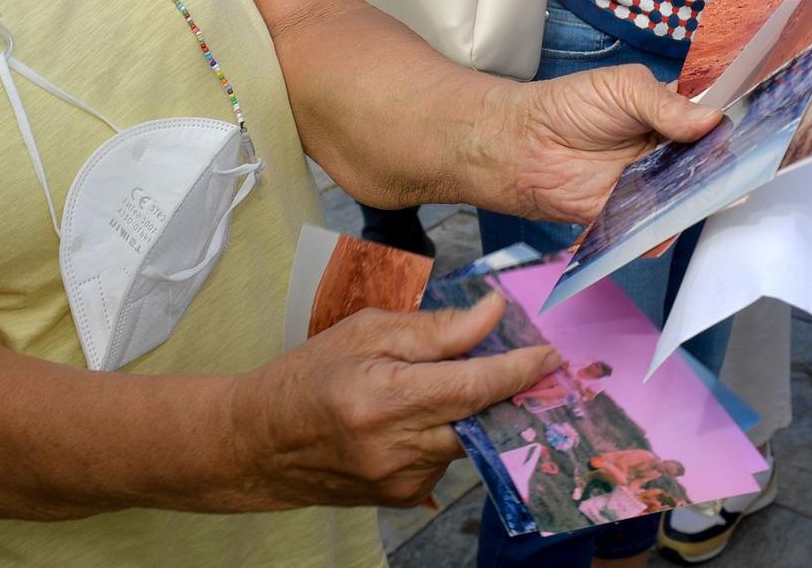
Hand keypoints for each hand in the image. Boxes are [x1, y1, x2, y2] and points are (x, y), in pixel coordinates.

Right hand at [248, 294, 558, 507]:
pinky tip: (426, 414)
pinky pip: (447, 459)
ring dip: (474, 412)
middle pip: (482, 421)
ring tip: (450, 382)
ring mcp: (401, 479)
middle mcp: (396, 447)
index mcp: (384, 397)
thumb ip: (435, 328)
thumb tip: (493, 313)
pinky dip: (448, 432)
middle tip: (530, 364)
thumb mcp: (366, 330)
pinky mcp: (402, 498)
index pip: (473, 386)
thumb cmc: (309, 373)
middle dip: (512, 392)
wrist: (261, 442)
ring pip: (468, 441)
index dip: (519, 369)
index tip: (550, 354)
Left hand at [477, 70, 724, 223]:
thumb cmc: (572, 106)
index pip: (712, 124)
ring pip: (687, 199)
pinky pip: (656, 229)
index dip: (730, 129)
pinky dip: (662, 232)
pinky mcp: (632, 216)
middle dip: (719, 170)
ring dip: (694, 201)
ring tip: (694, 194)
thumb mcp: (624, 89)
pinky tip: (664, 225)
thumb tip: (712, 119)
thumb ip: (667, 105)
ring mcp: (652, 186)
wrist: (526, 144)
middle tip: (723, 168)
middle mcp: (668, 153)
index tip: (751, 134)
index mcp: (672, 115)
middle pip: (707, 166)